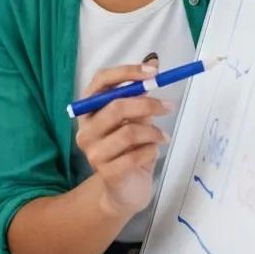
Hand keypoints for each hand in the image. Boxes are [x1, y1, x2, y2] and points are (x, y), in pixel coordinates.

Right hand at [76, 61, 171, 219]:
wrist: (124, 191)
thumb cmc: (128, 150)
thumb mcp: (135, 118)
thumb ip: (139, 94)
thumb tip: (153, 62)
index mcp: (88, 110)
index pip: (100, 81)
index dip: (126, 73)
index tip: (154, 72)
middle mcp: (85, 129)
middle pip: (116, 106)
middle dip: (147, 104)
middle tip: (168, 107)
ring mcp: (93, 152)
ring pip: (129, 132)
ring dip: (153, 132)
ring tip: (163, 137)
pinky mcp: (106, 172)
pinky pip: (137, 155)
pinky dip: (152, 151)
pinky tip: (153, 152)